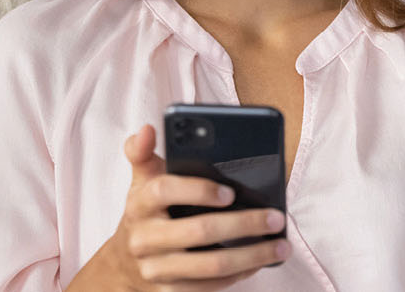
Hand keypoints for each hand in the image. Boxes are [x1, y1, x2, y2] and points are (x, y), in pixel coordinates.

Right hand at [93, 124, 287, 291]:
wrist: (124, 265)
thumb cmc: (146, 214)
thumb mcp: (142, 182)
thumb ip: (143, 152)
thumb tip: (147, 128)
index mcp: (140, 202)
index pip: (165, 190)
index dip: (198, 190)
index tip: (230, 192)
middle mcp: (144, 237)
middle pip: (198, 231)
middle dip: (244, 224)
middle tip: (276, 218)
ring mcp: (156, 268)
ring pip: (211, 265)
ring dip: (251, 256)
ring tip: (281, 245)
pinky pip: (210, 286)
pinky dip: (239, 274)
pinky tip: (260, 262)